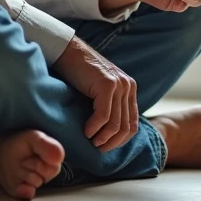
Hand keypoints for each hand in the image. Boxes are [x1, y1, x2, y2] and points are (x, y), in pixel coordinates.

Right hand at [52, 35, 137, 151]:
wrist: (67, 52)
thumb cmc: (78, 74)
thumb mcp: (98, 91)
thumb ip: (108, 106)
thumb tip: (109, 135)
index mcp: (129, 88)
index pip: (132, 123)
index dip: (120, 140)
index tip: (105, 147)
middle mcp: (128, 86)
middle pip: (126, 126)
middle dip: (112, 143)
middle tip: (97, 149)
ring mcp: (119, 85)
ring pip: (115, 124)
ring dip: (103, 138)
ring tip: (91, 142)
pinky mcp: (107, 85)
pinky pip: (103, 116)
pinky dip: (94, 128)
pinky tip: (86, 131)